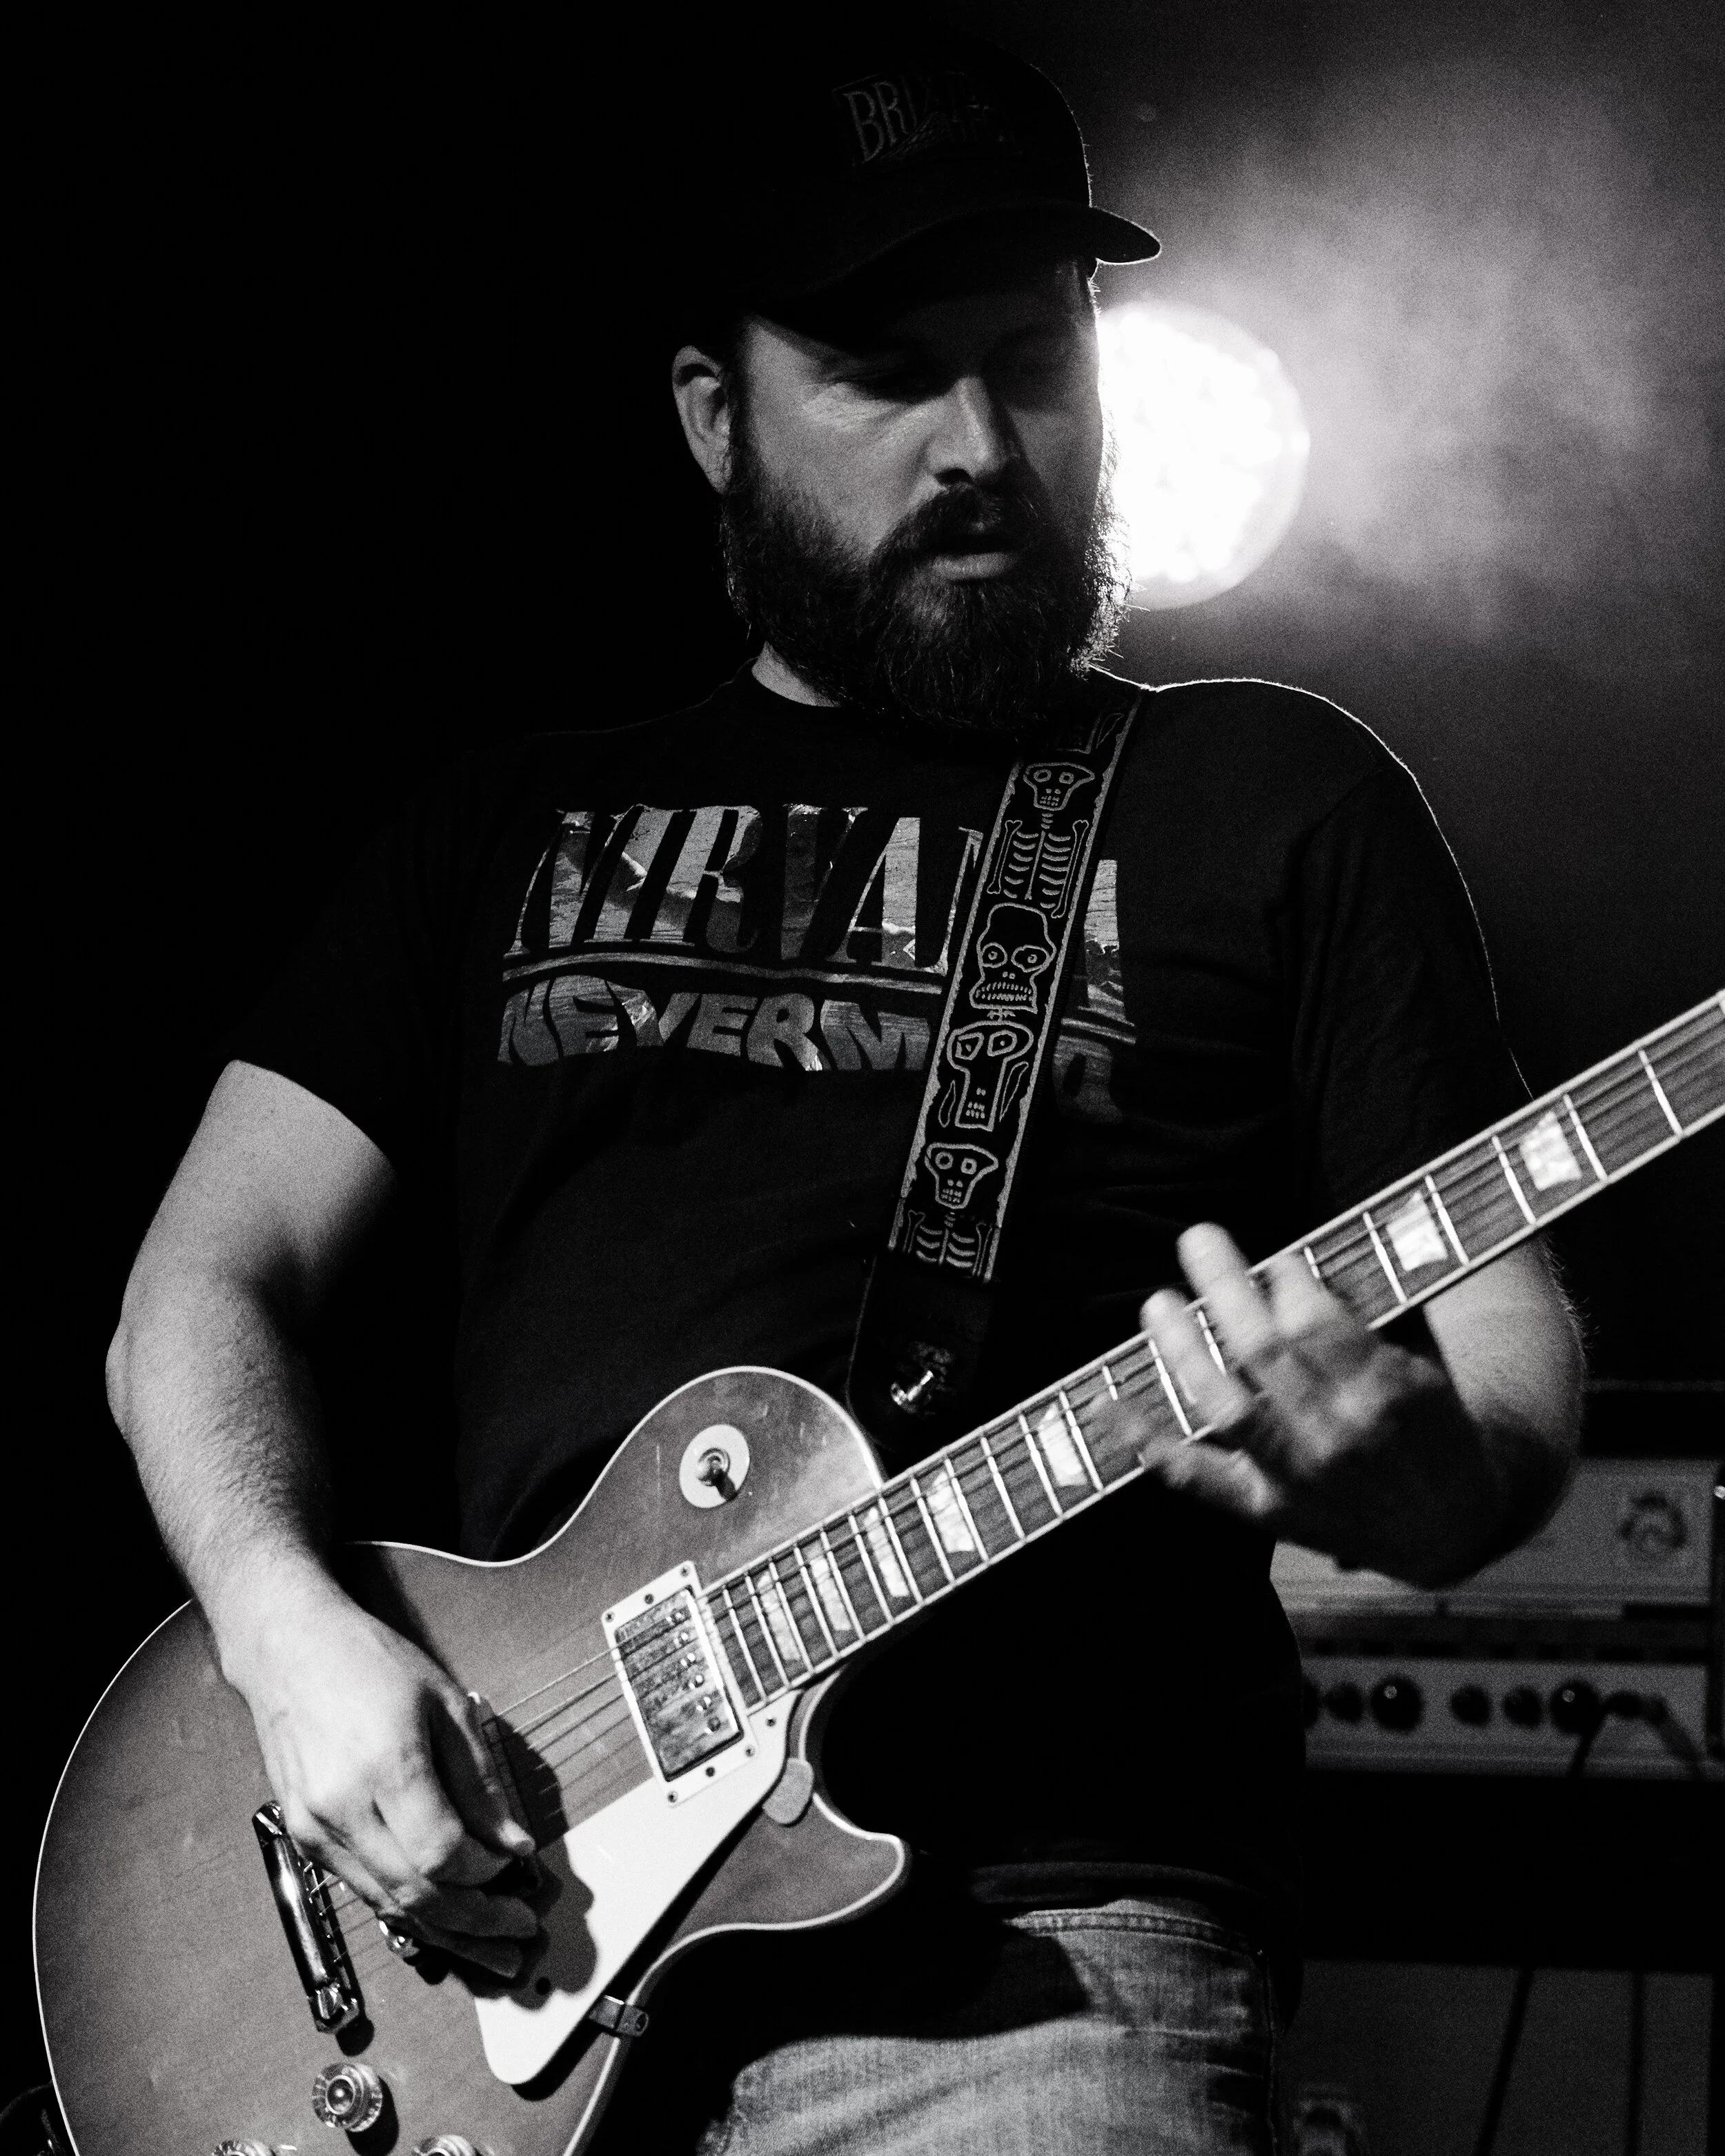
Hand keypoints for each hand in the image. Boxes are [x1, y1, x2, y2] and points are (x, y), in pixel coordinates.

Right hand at [221, 1568, 540, 1977]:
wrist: (289, 1649)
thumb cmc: (368, 1663)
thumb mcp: (445, 1704)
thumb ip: (479, 1780)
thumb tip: (512, 1844)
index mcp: (385, 1767)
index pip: (444, 1855)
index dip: (488, 1875)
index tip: (518, 1871)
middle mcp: (343, 1809)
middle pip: (416, 1895)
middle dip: (476, 1924)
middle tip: (518, 1934)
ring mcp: (315, 1830)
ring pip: (387, 1905)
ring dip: (444, 1933)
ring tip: (490, 1946)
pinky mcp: (303, 1838)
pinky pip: (362, 1890)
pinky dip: (405, 1908)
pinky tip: (440, 1917)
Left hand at [1127, 1224, 1516, 1586]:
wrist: (1452, 1524)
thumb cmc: (1432, 1426)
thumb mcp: (1420, 1363)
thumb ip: (1364, 1318)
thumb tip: (1292, 1264)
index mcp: (1384, 1389)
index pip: (1316, 1319)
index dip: (1284, 1278)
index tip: (1272, 1259)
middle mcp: (1337, 1433)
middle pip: (1263, 1348)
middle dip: (1223, 1286)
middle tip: (1196, 1238)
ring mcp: (1298, 1476)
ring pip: (1224, 1404)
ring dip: (1182, 1349)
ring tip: (1158, 1303)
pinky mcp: (1267, 1511)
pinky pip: (1196, 1477)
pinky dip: (1149, 1440)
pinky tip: (1108, 1404)